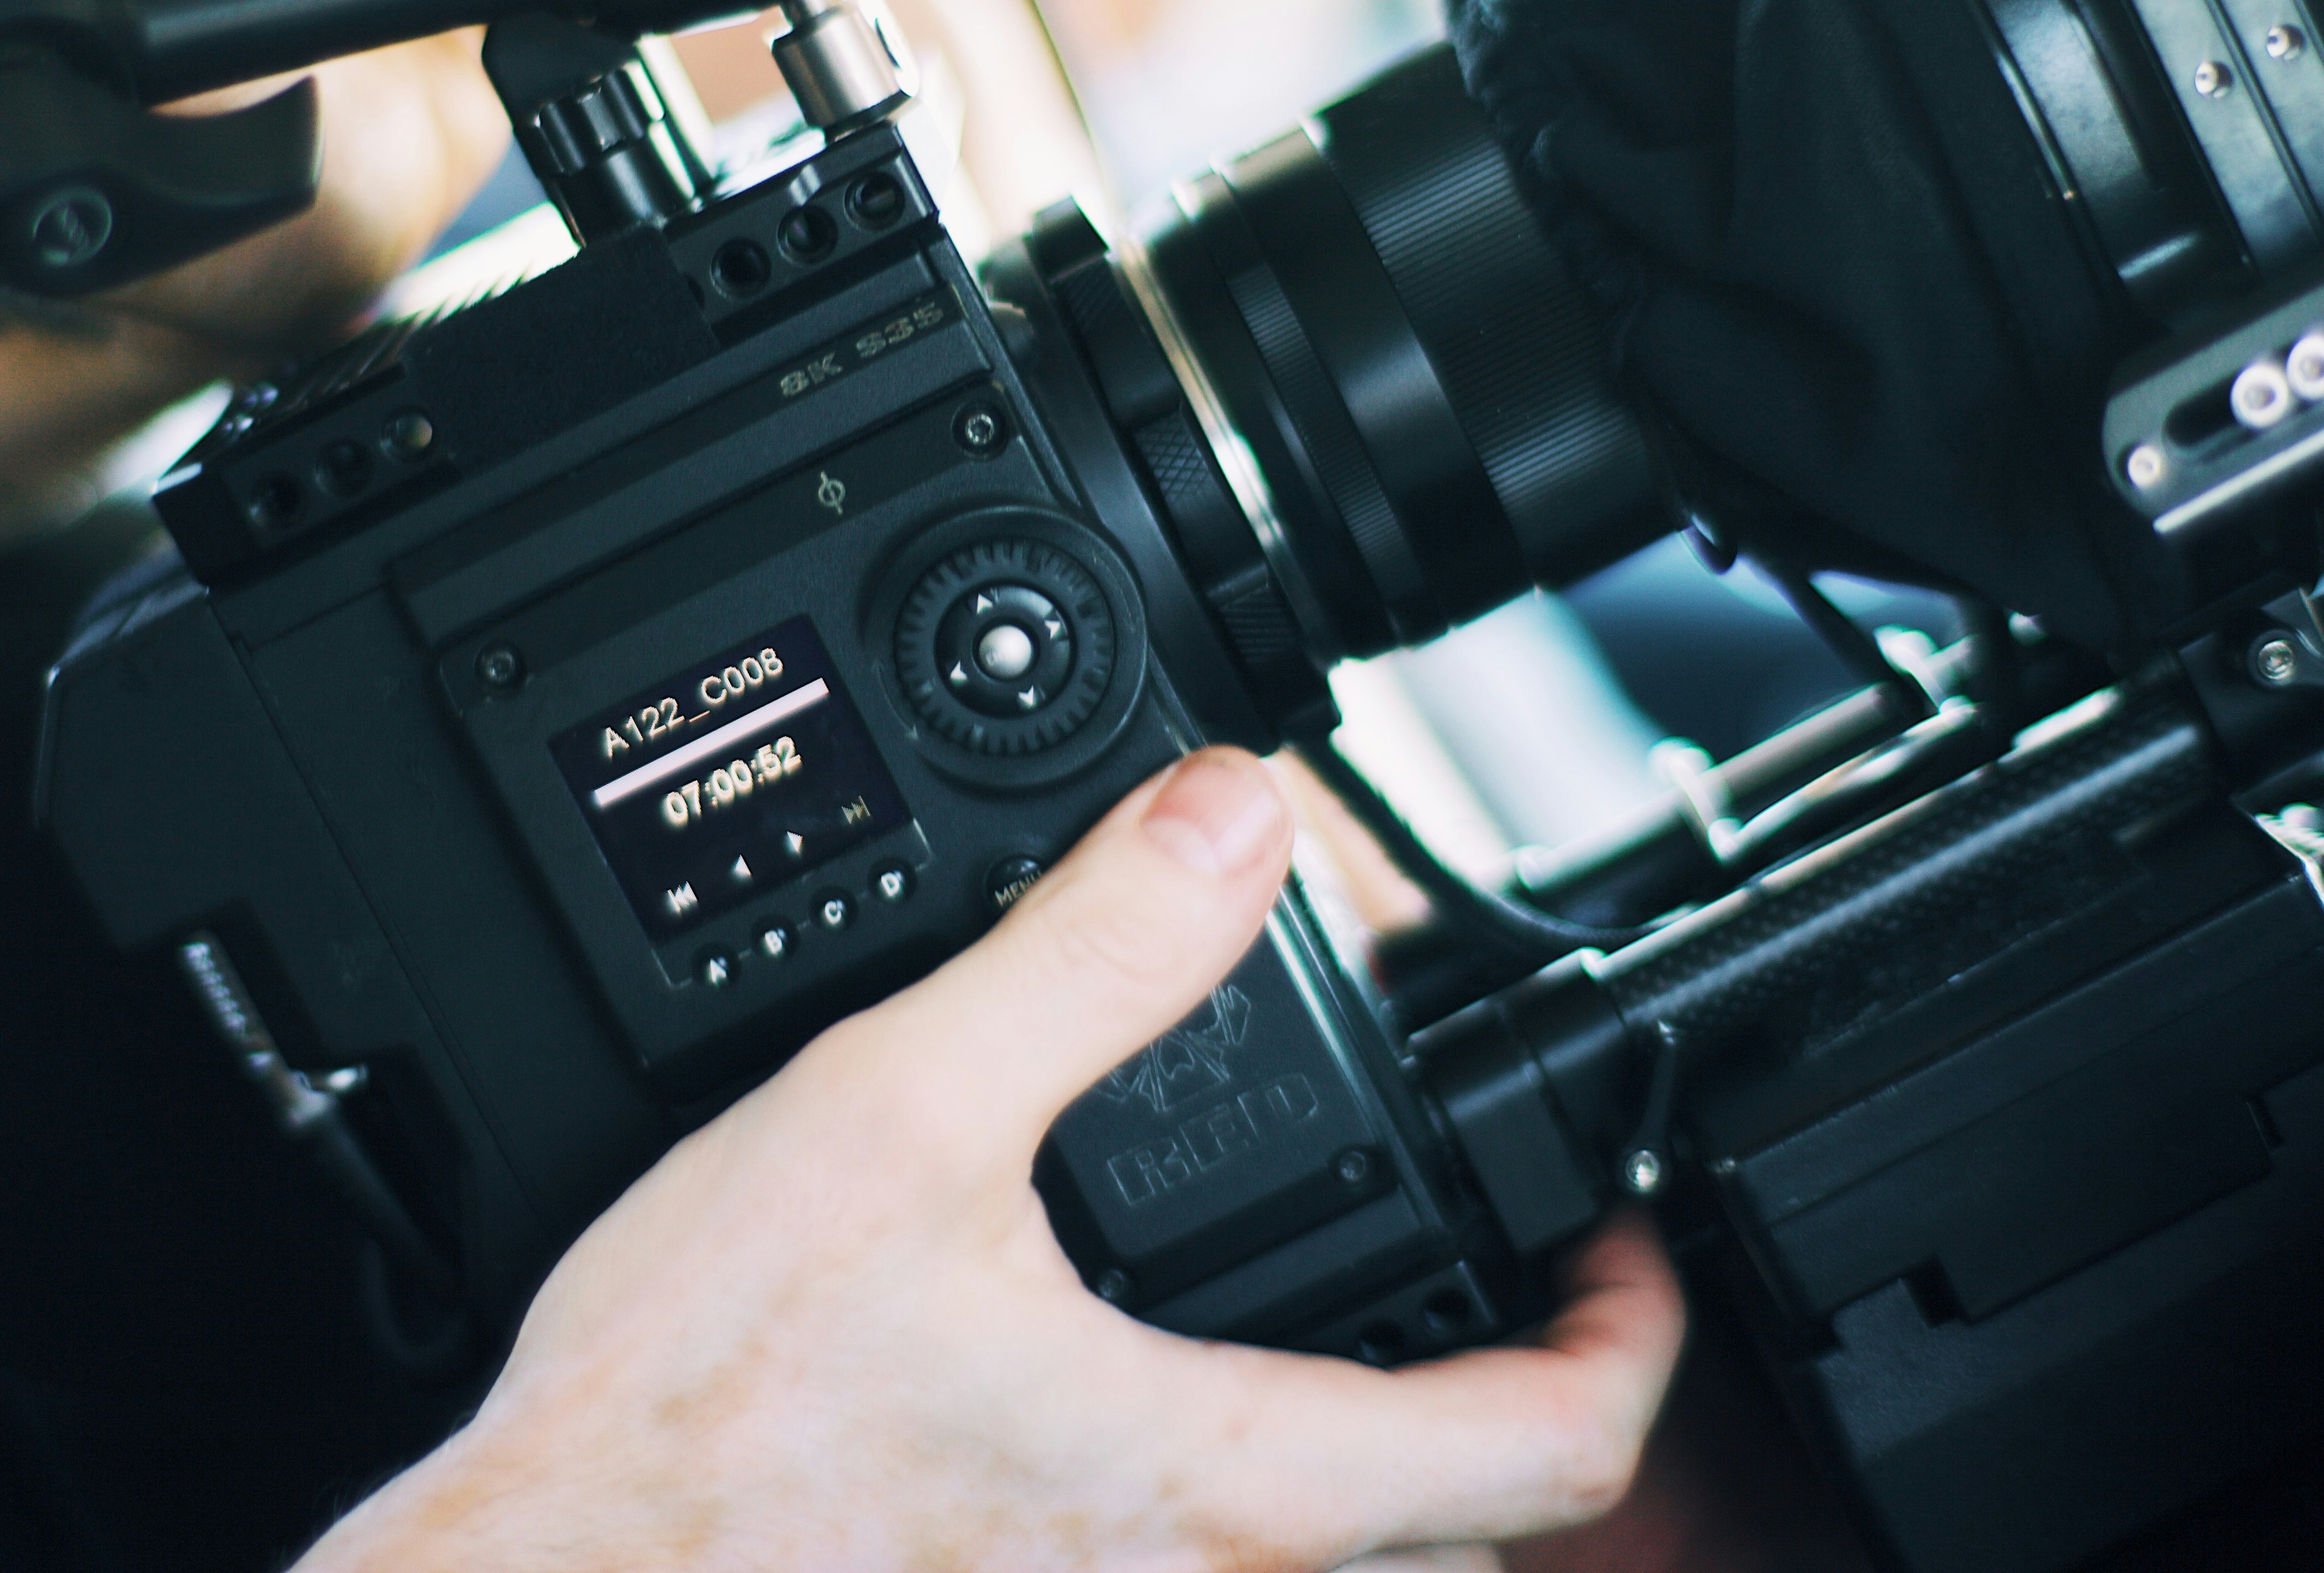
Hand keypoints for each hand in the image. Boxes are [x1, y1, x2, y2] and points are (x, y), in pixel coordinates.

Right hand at [312, 748, 1685, 1572]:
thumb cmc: (691, 1433)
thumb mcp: (892, 1121)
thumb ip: (1084, 958)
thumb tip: (1231, 822)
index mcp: (1228, 1482)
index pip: (1551, 1450)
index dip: (1632, 1335)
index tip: (1620, 1243)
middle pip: (1471, 1536)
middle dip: (1516, 1394)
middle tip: (1500, 1269)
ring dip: (1382, 1462)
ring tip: (1339, 1319)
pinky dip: (1237, 1505)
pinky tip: (1141, 1402)